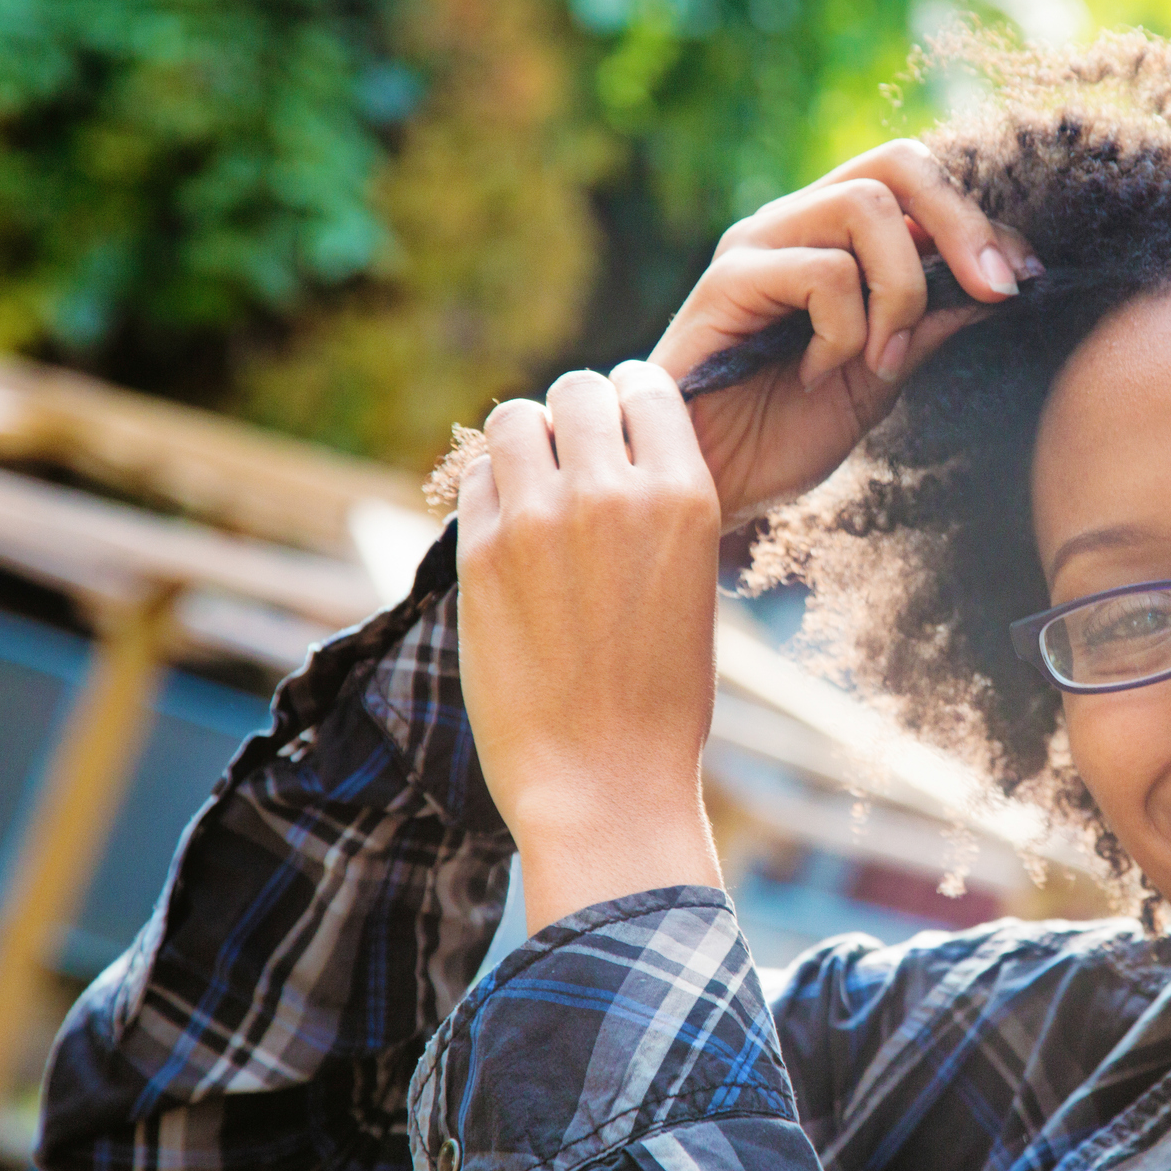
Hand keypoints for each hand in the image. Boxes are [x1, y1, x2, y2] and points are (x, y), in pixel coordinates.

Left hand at [456, 363, 722, 931]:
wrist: (605, 782)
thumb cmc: (662, 697)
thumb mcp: (692, 583)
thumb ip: (657, 508)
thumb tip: (613, 451)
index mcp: (684, 496)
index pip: (647, 388)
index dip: (631, 402)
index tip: (621, 431)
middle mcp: (612, 492)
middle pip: (578, 389)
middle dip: (576, 415)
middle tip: (574, 458)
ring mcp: (539, 518)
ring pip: (515, 418)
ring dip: (526, 441)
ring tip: (535, 485)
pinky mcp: (482, 554)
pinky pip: (478, 479)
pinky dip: (491, 490)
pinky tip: (507, 531)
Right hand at [649, 138, 1039, 523]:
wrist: (710, 485)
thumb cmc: (781, 434)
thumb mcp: (882, 376)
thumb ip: (930, 322)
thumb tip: (1006, 280)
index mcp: (831, 237)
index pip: (918, 183)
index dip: (982, 222)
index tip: (1024, 280)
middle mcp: (793, 222)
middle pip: (898, 163)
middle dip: (964, 224)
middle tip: (994, 290)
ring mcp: (757, 243)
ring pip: (867, 209)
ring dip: (900, 292)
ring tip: (880, 361)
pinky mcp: (728, 280)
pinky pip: (824, 274)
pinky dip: (844, 332)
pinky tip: (814, 375)